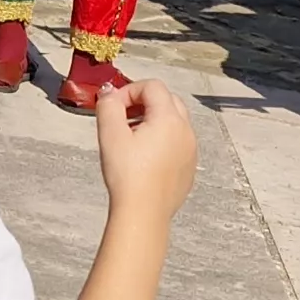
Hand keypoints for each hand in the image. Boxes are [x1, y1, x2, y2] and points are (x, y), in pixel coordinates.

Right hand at [94, 80, 197, 217]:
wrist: (143, 212)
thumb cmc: (128, 176)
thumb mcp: (110, 134)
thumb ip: (108, 106)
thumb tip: (109, 94)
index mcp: (169, 118)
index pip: (152, 86)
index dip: (129, 91)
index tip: (113, 107)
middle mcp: (185, 131)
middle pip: (167, 99)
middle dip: (143, 103)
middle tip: (122, 118)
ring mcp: (190, 149)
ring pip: (174, 121)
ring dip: (153, 121)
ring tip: (131, 139)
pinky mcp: (188, 166)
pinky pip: (178, 142)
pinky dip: (162, 140)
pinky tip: (144, 158)